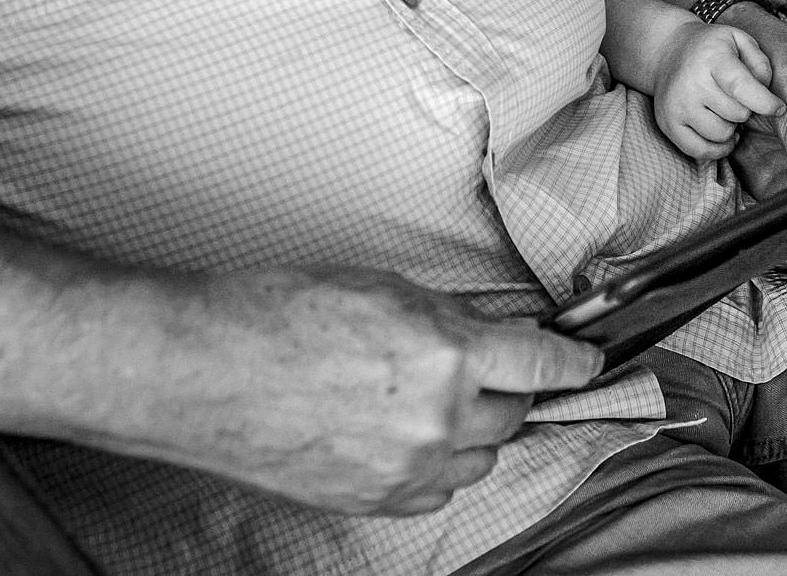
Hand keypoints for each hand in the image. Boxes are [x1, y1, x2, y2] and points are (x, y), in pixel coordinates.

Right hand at [146, 267, 601, 516]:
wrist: (200, 370)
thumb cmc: (275, 312)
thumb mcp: (380, 286)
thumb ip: (448, 314)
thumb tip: (489, 330)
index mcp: (445, 353)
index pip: (542, 364)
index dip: (572, 360)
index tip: (587, 360)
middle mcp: (436, 418)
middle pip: (512, 413)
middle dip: (504, 386)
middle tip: (472, 362)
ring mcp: (406, 468)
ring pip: (479, 456)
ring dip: (470, 427)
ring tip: (422, 396)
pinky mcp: (374, 500)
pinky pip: (437, 488)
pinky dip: (434, 463)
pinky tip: (399, 433)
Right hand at [652, 20, 781, 160]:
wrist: (667, 50)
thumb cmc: (711, 47)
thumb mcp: (739, 39)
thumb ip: (759, 62)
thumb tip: (765, 91)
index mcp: (712, 59)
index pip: (741, 87)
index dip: (765, 102)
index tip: (779, 108)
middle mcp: (691, 84)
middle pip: (737, 114)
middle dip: (745, 109)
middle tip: (737, 98)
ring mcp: (677, 106)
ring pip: (721, 135)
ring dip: (730, 127)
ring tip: (724, 110)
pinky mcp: (668, 124)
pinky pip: (700, 151)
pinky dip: (716, 148)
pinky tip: (720, 133)